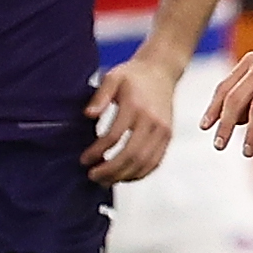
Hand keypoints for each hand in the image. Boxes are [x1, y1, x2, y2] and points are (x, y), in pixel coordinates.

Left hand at [83, 49, 184, 183]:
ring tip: (105, 181)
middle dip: (110, 170)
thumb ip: (100, 96)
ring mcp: (163, 131)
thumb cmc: (133, 75)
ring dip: (124, 176)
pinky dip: (140, 174)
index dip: (97, 152)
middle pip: (131, 154)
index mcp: (136, 106)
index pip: (114, 136)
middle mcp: (152, 121)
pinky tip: (124, 176)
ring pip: (144, 162)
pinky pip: (156, 162)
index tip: (84, 159)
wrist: (161, 71)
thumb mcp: (113, 77)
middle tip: (92, 175)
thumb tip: (88, 115)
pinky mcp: (168, 137)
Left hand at [201, 21, 252, 161]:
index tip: (204, 127)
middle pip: (236, 99)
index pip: (225, 88)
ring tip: (247, 152)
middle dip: (224, 124)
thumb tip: (234, 121)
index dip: (213, 108)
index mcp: (251, 62)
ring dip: (251, 132)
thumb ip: (251, 90)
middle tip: (218, 145)